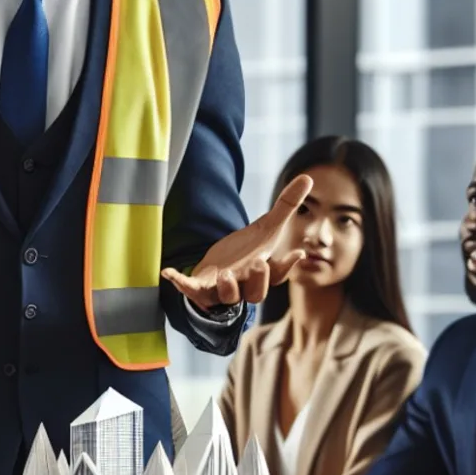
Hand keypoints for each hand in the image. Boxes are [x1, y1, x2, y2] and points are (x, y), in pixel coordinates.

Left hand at [161, 175, 312, 309]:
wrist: (221, 269)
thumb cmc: (248, 251)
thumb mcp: (266, 227)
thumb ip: (286, 205)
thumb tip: (308, 177)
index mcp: (263, 272)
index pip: (279, 274)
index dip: (287, 266)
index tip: (296, 252)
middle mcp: (246, 285)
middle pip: (257, 293)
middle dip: (259, 280)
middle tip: (260, 264)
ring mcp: (223, 290)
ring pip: (228, 297)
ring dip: (227, 288)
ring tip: (224, 275)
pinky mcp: (202, 289)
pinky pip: (192, 291)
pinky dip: (180, 283)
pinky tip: (168, 272)